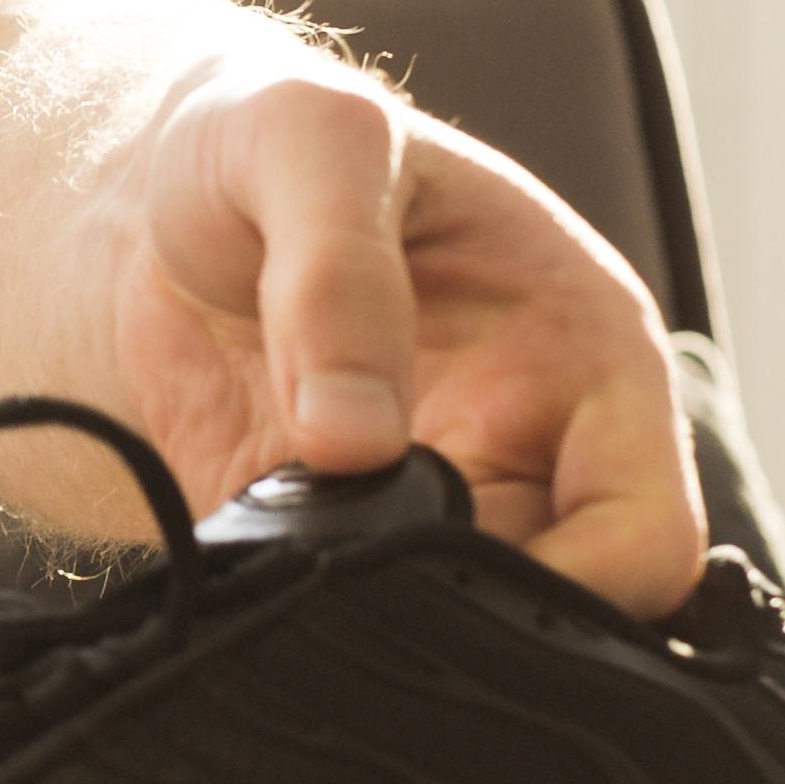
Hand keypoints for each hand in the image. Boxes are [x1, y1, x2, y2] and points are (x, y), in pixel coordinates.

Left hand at [103, 57, 706, 613]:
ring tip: (290, 582)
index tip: (457, 566)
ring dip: (377, 636)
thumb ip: (337, 271)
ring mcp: (417, 515)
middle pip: (555, 619)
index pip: (650, 538)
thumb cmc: (252, 143)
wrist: (135, 196)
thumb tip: (354, 438)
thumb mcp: (301, 141)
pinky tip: (239, 599)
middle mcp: (523, 457)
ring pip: (449, 642)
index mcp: (582, 358)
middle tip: (357, 587)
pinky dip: (288, 637)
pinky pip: (328, 635)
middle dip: (471, 628)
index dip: (584, 582)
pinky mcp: (312, 551)